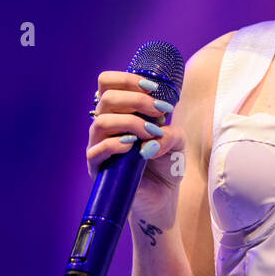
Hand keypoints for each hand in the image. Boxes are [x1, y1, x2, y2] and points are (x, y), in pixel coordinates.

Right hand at [86, 71, 185, 220]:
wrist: (163, 194)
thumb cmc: (166, 162)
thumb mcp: (177, 140)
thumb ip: (171, 131)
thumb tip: (152, 137)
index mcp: (120, 111)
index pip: (108, 83)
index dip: (128, 80)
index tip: (153, 89)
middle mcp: (106, 125)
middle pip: (106, 97)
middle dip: (137, 100)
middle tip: (160, 111)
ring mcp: (98, 145)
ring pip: (101, 121)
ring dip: (130, 123)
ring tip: (150, 133)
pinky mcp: (97, 167)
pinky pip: (97, 150)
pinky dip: (117, 145)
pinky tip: (134, 148)